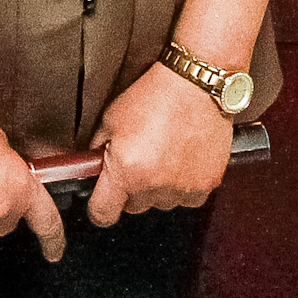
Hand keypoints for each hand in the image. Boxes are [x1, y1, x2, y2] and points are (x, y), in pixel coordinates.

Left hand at [88, 63, 232, 225]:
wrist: (195, 83)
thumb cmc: (154, 95)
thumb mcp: (111, 119)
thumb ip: (97, 150)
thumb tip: (90, 168)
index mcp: (126, 171)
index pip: (103, 214)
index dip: (100, 207)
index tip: (103, 199)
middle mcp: (154, 185)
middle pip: (134, 207)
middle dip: (132, 188)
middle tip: (139, 159)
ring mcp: (182, 187)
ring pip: (161, 202)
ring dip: (159, 187)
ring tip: (163, 153)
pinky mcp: (206, 184)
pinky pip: (188, 197)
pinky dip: (183, 184)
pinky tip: (182, 158)